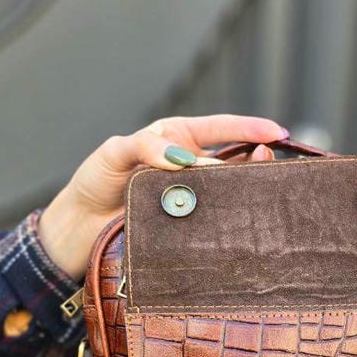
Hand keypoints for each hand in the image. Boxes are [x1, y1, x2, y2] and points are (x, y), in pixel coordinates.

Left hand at [38, 114, 285, 281]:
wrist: (79, 228)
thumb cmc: (95, 182)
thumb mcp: (115, 152)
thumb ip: (146, 147)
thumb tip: (185, 159)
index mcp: (176, 139)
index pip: (222, 128)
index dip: (251, 129)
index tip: (276, 133)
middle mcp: (189, 167)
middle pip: (234, 161)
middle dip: (256, 160)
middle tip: (269, 163)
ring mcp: (192, 199)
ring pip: (228, 192)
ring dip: (245, 191)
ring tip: (259, 191)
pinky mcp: (189, 228)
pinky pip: (214, 222)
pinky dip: (228, 220)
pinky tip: (239, 220)